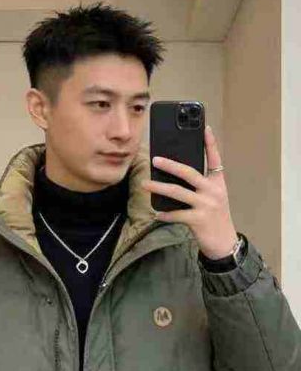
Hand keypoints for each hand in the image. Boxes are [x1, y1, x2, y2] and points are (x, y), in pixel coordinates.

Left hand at [141, 125, 238, 259]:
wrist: (224, 243)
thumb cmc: (215, 218)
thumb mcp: (213, 198)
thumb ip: (200, 186)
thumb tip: (175, 177)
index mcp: (217, 183)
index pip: (215, 158)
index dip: (210, 143)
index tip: (205, 127)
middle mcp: (213, 191)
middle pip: (189, 172)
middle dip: (170, 165)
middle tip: (155, 159)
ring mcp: (206, 205)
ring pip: (178, 192)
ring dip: (159, 188)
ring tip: (145, 184)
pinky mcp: (198, 220)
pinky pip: (177, 214)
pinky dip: (165, 214)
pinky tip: (156, 213)